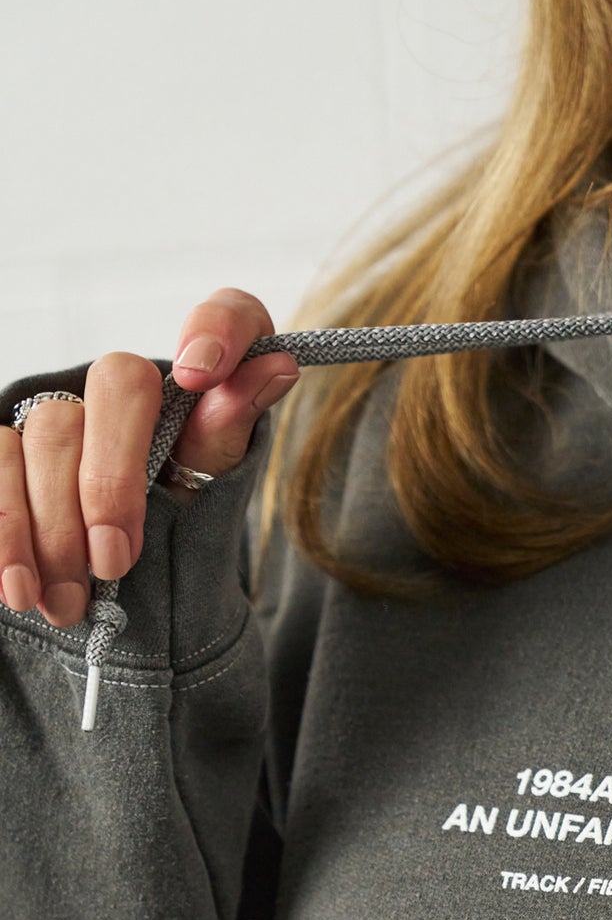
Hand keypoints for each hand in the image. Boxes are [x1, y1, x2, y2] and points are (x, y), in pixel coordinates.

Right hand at [0, 288, 297, 626]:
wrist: (132, 599)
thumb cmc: (182, 543)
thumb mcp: (212, 498)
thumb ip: (230, 435)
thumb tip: (276, 367)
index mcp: (207, 384)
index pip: (232, 315)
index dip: (216, 329)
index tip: (201, 372)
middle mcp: (132, 387)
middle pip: (119, 383)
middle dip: (112, 480)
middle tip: (113, 562)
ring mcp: (67, 412)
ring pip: (49, 429)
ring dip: (53, 526)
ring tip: (66, 603)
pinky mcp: (12, 447)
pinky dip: (5, 529)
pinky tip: (15, 584)